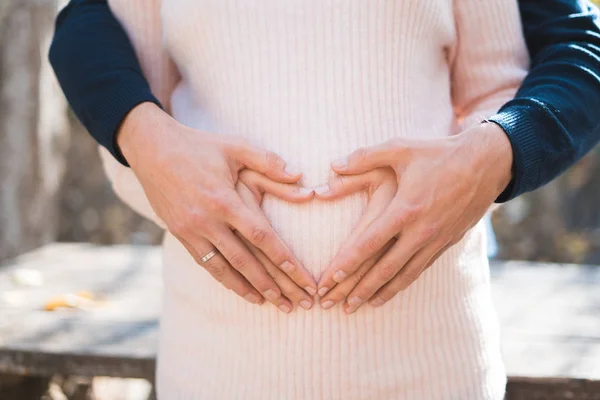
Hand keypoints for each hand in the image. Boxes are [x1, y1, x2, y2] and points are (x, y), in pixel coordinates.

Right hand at [118, 103, 317, 310]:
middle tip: (295, 304)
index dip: (284, 259)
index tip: (303, 278)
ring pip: (224, 269)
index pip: (262, 236)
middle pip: (246, 261)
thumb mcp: (235, 146)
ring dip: (249, 289)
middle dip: (273, 284)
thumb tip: (300, 176)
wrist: (152, 149)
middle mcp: (208, 221)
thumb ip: (268, 162)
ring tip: (270, 303)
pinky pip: (206, 263)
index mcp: (225, 200)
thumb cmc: (199, 146)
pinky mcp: (179, 234)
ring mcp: (191, 230)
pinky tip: (240, 289)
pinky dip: (225, 279)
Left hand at [316, 122, 512, 312]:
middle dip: (357, 288)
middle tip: (335, 304)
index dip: (348, 262)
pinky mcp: (447, 243)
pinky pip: (420, 269)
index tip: (330, 278)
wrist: (486, 163)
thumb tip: (332, 165)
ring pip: (403, 275)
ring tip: (358, 307)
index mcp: (405, 209)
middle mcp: (420, 231)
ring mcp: (435, 240)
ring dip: (379, 293)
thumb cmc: (438, 153)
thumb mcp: (401, 148)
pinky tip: (389, 291)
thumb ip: (364, 157)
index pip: (370, 243)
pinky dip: (401, 284)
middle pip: (384, 268)